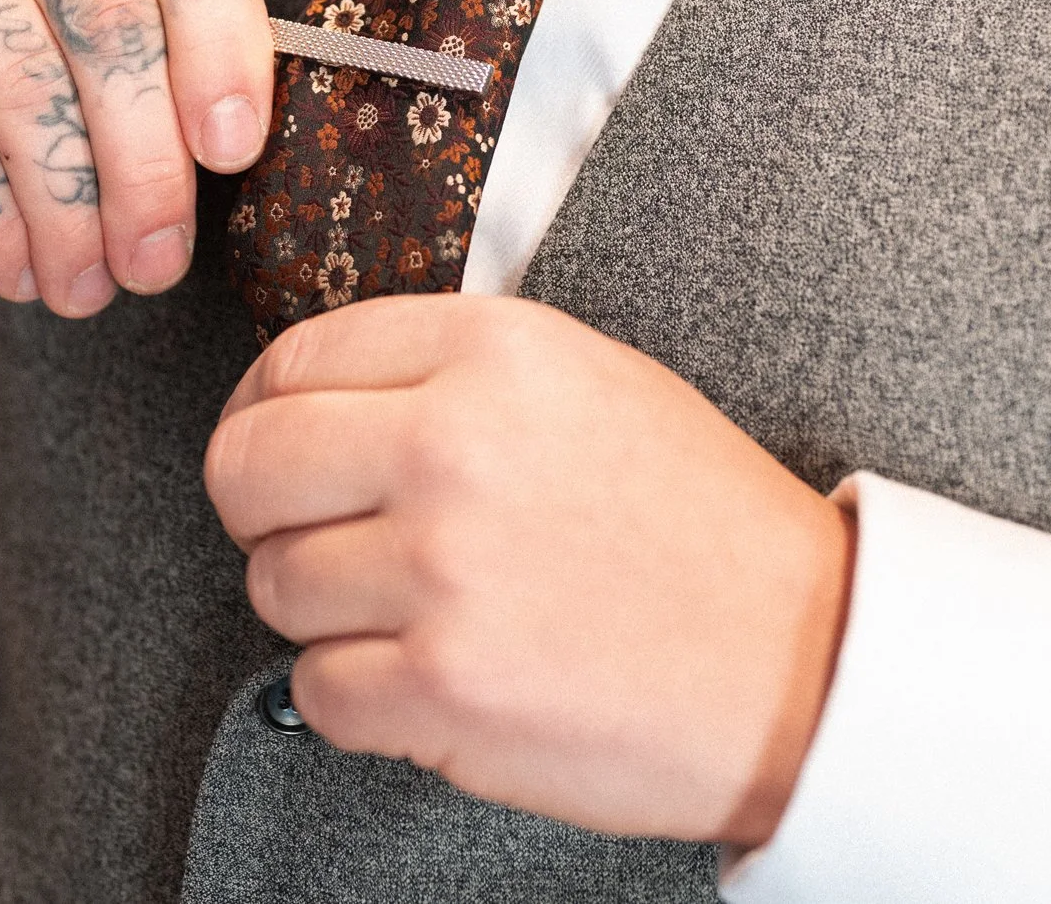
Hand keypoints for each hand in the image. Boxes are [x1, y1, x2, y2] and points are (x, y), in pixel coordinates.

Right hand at [0, 0, 272, 316]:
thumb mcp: (70, 45)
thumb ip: (156, 65)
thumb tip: (237, 160)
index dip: (223, 46)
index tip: (233, 152)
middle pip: (111, 20)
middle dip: (147, 164)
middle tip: (155, 263)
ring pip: (31, 85)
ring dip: (71, 211)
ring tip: (87, 286)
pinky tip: (20, 269)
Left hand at [203, 294, 854, 845]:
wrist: (806, 662)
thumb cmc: (696, 524)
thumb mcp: (584, 381)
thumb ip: (446, 371)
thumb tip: (311, 392)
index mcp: (489, 353)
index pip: (292, 361)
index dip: (263, 412)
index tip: (275, 445)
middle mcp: (452, 448)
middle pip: (244, 467)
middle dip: (261, 510)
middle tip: (311, 533)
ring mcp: (443, 574)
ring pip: (273, 585)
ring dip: (324, 611)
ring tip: (414, 611)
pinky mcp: (443, 691)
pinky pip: (316, 690)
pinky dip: (360, 697)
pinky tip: (434, 675)